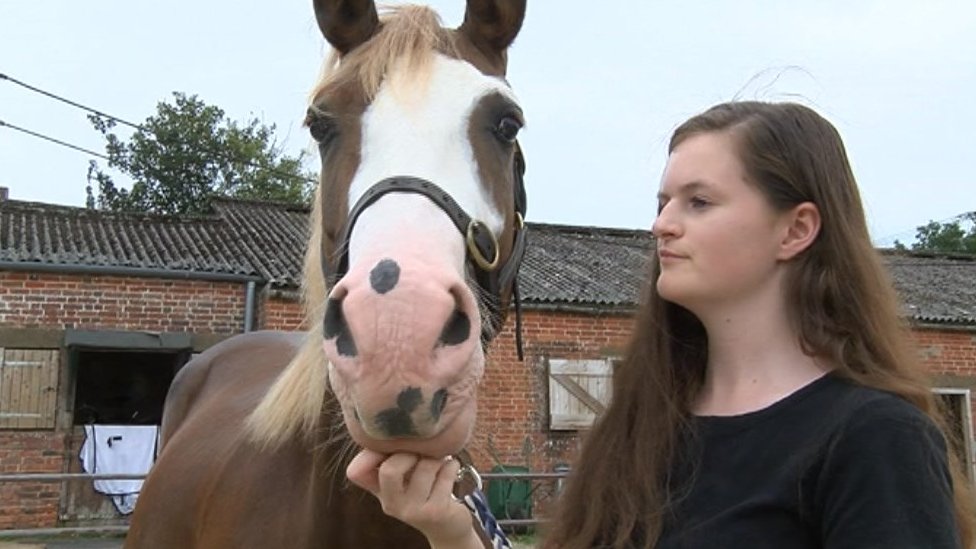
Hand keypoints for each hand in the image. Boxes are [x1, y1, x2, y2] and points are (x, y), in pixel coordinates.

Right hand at [347, 450, 481, 547]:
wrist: (446, 524)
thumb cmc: (422, 491)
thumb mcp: (400, 478)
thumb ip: (385, 457)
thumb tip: (380, 433)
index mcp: (379, 492)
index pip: (356, 472)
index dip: (370, 452)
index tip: (392, 445)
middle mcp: (391, 505)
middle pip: (390, 470)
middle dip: (410, 452)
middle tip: (421, 452)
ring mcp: (413, 511)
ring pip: (425, 466)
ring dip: (437, 457)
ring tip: (439, 460)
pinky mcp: (436, 512)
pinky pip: (445, 473)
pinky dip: (452, 464)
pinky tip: (450, 468)